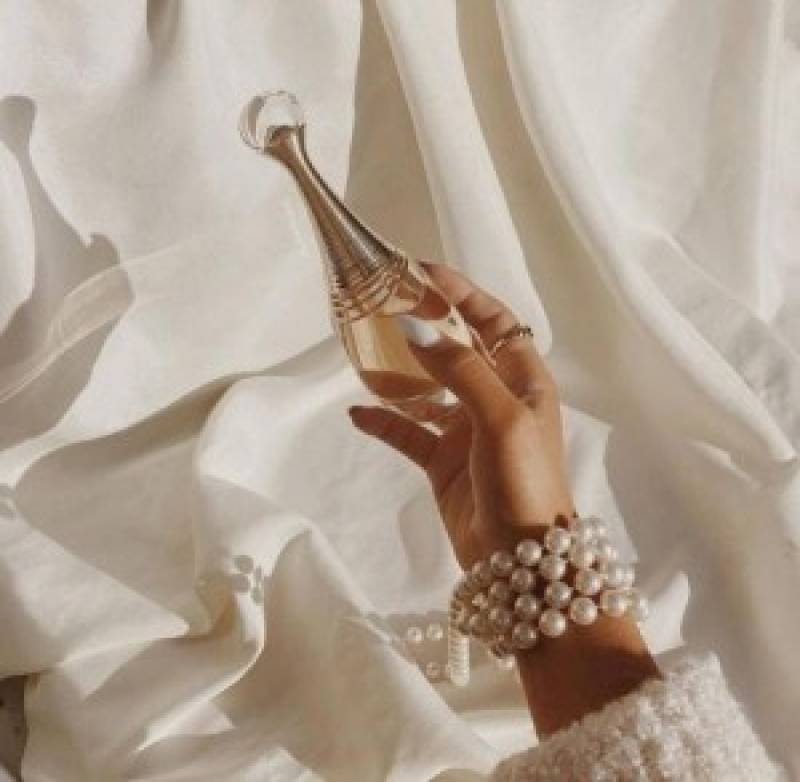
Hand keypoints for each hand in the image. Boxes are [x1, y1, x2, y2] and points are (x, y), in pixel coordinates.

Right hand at [348, 261, 575, 569]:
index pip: (494, 321)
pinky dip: (384, 421)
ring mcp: (467, 430)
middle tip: (385, 304)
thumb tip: (415, 325)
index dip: (463, 293)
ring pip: (428, 389)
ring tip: (364, 353)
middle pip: (457, 348)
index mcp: (523, 380)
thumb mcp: (500, 417)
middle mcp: (495, 398)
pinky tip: (357, 413)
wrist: (520, 562)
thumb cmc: (523, 481)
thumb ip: (460, 369)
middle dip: (425, 325)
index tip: (423, 271)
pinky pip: (408, 432)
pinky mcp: (443, 462)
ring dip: (400, 372)